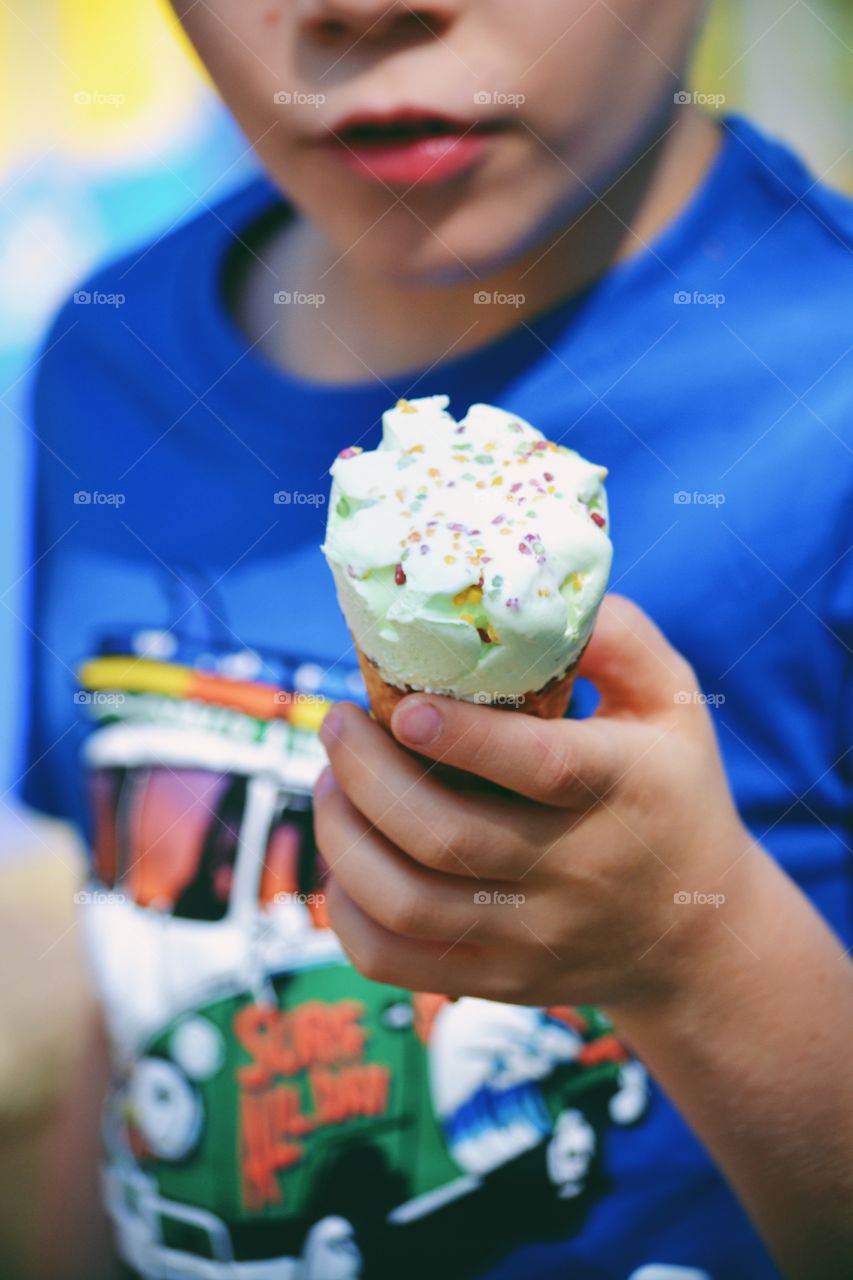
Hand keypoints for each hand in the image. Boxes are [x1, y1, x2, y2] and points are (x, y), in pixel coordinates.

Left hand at [314, 595, 755, 1009]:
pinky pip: (394, 962)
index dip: (465, 738)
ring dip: (343, 836)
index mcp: (625, 788)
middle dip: (366, 777)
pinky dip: (345, 912)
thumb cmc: (672, 791)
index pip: (541, 768)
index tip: (403, 707)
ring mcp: (536, 937)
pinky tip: (345, 859)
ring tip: (328, 784)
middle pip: (447, 839)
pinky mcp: (501, 980)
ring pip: (407, 904)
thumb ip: (618, 638)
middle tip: (337, 726)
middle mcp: (578, 871)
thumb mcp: (674, 703)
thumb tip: (529, 598)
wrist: (698, 934)